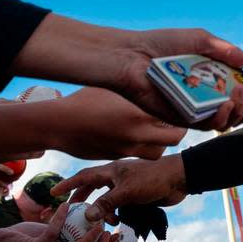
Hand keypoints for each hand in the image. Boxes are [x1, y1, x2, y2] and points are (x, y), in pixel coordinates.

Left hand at [0, 203, 111, 241]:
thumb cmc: (24, 238)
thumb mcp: (50, 236)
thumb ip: (67, 233)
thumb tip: (89, 218)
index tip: (116, 234)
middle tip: (109, 229)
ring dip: (87, 239)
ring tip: (96, 222)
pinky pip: (52, 234)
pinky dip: (61, 219)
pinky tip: (65, 205)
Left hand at [12, 18, 242, 131]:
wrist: (131, 57)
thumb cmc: (161, 45)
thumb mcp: (200, 40)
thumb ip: (228, 51)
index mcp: (212, 76)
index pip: (241, 87)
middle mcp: (206, 95)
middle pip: (240, 108)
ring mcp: (196, 108)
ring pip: (229, 120)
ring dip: (241, 109)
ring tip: (239, 93)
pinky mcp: (183, 119)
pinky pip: (208, 125)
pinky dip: (222, 116)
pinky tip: (225, 104)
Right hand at [53, 88, 188, 159]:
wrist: (58, 124)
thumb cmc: (84, 99)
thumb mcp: (114, 88)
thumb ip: (137, 90)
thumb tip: (157, 84)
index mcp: (139, 114)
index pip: (176, 118)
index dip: (184, 113)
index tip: (183, 107)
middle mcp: (137, 135)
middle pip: (174, 139)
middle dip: (178, 131)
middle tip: (175, 121)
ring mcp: (127, 149)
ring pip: (158, 152)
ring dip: (161, 143)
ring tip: (155, 130)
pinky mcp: (116, 157)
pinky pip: (138, 156)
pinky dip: (142, 148)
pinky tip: (135, 135)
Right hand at [54, 155, 187, 223]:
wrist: (179, 180)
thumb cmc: (153, 180)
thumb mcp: (127, 192)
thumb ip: (106, 203)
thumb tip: (86, 216)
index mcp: (112, 171)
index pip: (84, 177)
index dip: (68, 185)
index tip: (53, 192)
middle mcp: (117, 177)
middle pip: (93, 187)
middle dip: (82, 199)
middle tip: (71, 211)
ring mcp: (126, 185)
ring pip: (106, 199)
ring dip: (102, 211)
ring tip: (101, 222)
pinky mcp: (136, 195)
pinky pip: (119, 206)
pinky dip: (115, 214)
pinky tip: (118, 223)